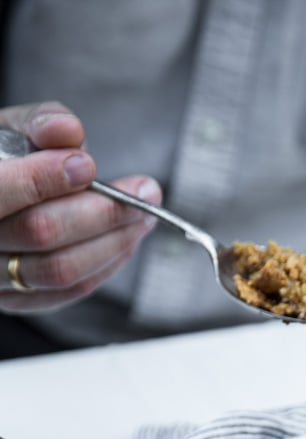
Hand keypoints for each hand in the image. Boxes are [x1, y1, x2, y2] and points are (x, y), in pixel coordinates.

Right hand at [0, 101, 161, 312]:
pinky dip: (102, 267)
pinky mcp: (17, 300)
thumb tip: (68, 131)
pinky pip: (67, 292)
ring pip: (60, 270)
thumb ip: (36, 124)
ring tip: (143, 216)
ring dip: (113, 242)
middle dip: (101, 211)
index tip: (87, 165)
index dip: (46, 179)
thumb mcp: (9, 130)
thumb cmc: (2, 160)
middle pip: (40, 233)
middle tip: (143, 191)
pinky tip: (124, 242)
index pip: (1, 191)